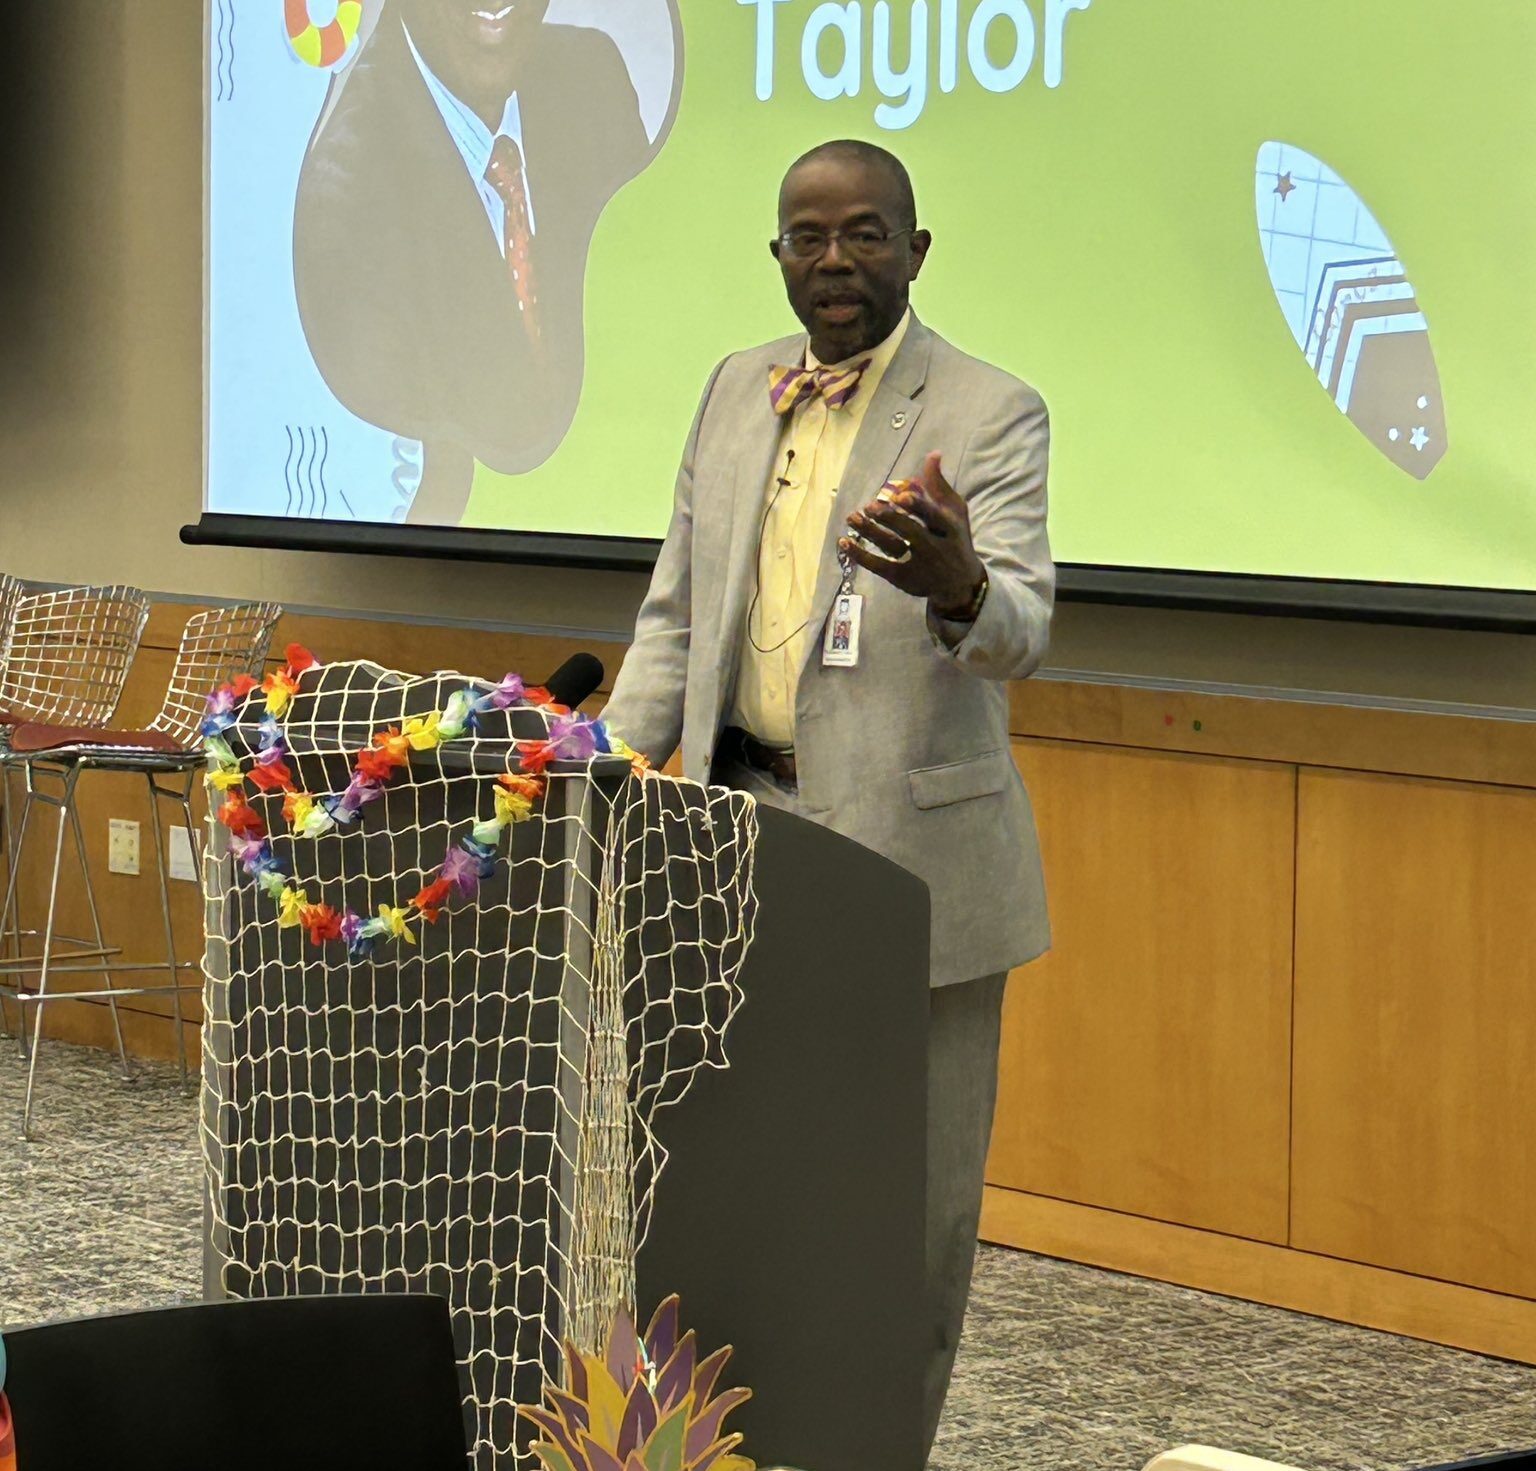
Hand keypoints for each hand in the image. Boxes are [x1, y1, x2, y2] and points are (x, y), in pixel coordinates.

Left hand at [839, 452, 984, 616]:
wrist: (959, 582)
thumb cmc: (955, 539)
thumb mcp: (954, 512)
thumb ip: (939, 485)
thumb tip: (933, 453)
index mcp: (948, 527)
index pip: (933, 516)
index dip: (917, 506)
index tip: (900, 495)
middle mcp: (935, 547)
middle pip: (910, 533)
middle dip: (890, 519)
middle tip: (869, 506)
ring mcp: (918, 565)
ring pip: (892, 547)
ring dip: (870, 532)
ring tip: (851, 517)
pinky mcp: (903, 578)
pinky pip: (878, 566)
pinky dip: (861, 555)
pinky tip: (844, 542)